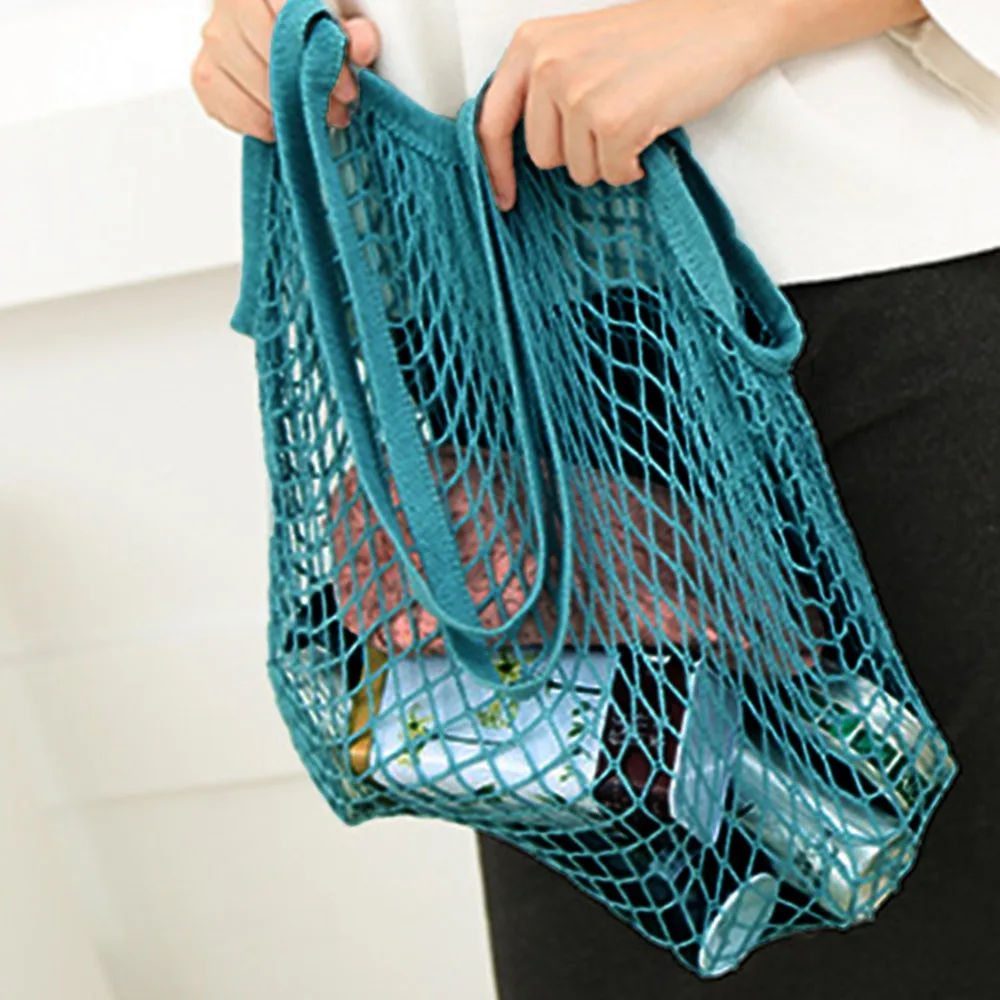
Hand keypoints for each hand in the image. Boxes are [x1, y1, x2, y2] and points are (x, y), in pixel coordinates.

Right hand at [192, 0, 379, 141]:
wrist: (282, 41)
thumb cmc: (314, 31)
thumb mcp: (344, 23)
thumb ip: (357, 30)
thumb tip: (361, 46)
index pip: (287, 17)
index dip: (319, 58)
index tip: (346, 88)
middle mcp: (231, 4)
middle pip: (267, 54)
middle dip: (307, 91)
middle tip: (335, 110)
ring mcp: (214, 39)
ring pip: (247, 82)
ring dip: (285, 110)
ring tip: (311, 117)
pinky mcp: (204, 74)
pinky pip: (224, 104)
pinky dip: (256, 121)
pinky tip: (278, 121)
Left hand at [478, 0, 927, 209]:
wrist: (726, 19)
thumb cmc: (658, 36)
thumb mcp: (580, 47)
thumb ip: (543, 86)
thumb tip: (516, 152)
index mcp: (531, 43)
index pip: (490, 121)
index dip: (495, 168)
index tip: (504, 196)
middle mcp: (548, 65)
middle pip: (541, 156)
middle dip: (577, 153)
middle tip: (612, 119)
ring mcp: (580, 93)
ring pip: (577, 171)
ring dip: (608, 158)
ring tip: (635, 116)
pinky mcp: (615, 120)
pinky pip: (612, 174)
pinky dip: (634, 165)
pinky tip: (650, 131)